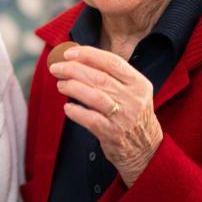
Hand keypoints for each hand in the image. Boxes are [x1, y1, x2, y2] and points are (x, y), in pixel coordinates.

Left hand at [49, 45, 162, 186]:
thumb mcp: (131, 92)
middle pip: (99, 78)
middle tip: (56, 68)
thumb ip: (110, 76)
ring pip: (94, 96)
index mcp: (138, 83)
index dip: (88, 55)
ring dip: (72, 87)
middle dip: (73, 69)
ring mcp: (124, 117)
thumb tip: (76, 59)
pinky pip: (90, 119)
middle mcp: (134, 99)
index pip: (112, 62)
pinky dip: (75, 111)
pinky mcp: (112, 133)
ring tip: (60, 85)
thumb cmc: (130, 113)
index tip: (68, 53)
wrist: (145, 147)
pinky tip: (67, 107)